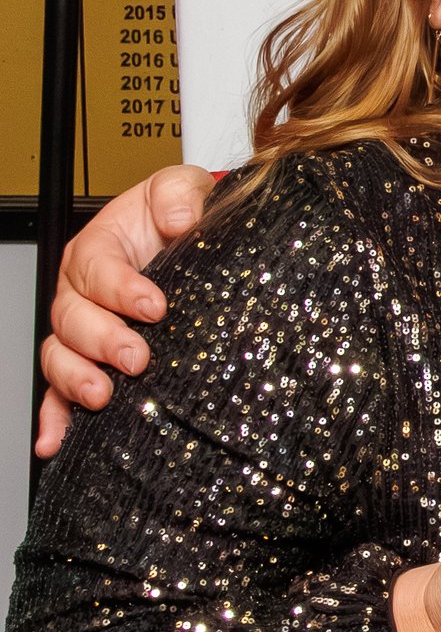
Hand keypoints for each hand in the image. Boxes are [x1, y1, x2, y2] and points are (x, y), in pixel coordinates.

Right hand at [37, 161, 220, 453]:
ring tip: (102, 394)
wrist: (194, 245)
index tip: (153, 305)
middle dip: (102, 340)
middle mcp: (83, 292)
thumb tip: (178, 217)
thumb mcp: (184, 191)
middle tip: (136, 356)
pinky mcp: (93, 363)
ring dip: (76, 379)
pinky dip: (56, 418)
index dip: (120, 288)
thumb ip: (180, 193)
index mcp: (100, 249)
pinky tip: (55, 440)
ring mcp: (84, 331)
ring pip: (60, 355)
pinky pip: (61, 394)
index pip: (96, 267)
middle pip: (72, 317)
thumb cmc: (181, 220)